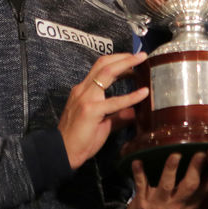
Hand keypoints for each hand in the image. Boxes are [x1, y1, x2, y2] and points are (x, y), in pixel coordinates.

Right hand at [58, 52, 148, 169]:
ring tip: (142, 60)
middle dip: (123, 57)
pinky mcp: (91, 110)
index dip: (117, 61)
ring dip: (126, 64)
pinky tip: (144, 93)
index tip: (133, 61)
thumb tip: (134, 112)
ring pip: (107, 73)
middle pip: (103, 64)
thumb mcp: (102, 123)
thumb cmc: (80, 140)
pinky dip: (131, 96)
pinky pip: (114, 101)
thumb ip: (117, 116)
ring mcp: (85, 98)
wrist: (63, 153)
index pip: (100, 68)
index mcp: (83, 90)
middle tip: (140, 55)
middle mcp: (83, 90)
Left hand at [125, 152, 207, 208]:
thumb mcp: (186, 208)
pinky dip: (139, 173)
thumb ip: (197, 192)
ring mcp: (158, 205)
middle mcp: (176, 206)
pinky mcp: (142, 203)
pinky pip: (141, 185)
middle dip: (194, 170)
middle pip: (188, 187)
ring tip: (175, 155)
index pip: (203, 190)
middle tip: (200, 154)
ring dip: (170, 169)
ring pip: (166, 185)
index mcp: (188, 206)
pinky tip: (137, 162)